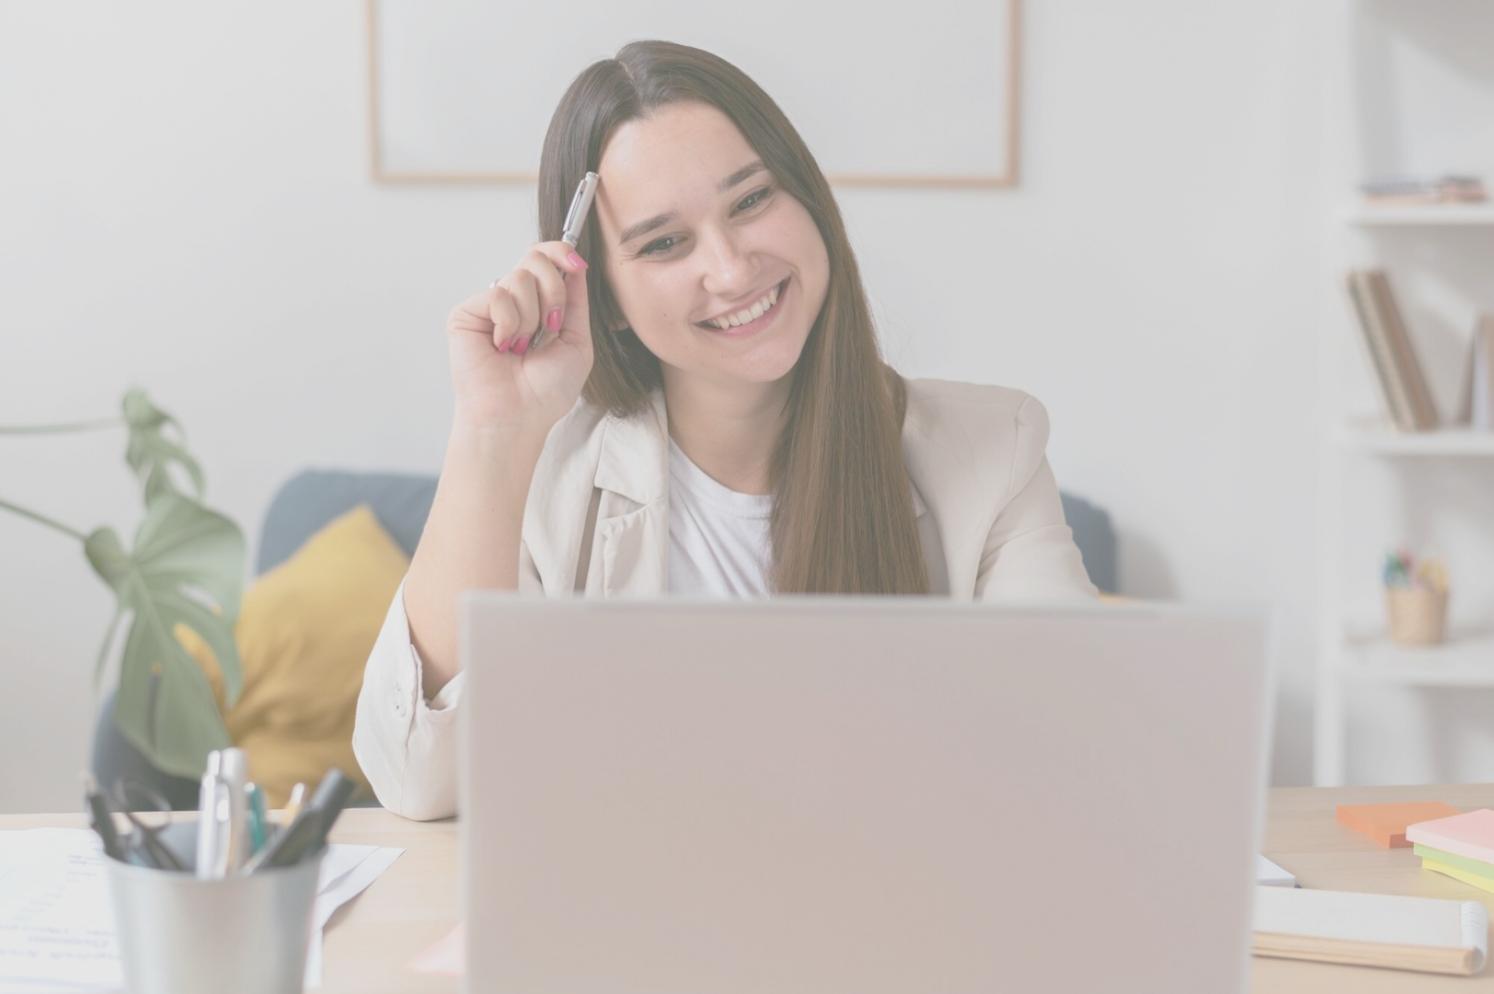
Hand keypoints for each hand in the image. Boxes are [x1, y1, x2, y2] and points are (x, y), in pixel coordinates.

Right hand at [445, 242, 594, 433]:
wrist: (519, 416)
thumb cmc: (546, 391)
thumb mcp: (577, 342)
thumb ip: (577, 301)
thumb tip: (574, 264)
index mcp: (539, 305)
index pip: (546, 259)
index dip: (560, 252)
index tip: (575, 263)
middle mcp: (514, 302)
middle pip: (535, 259)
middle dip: (553, 292)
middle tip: (549, 326)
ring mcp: (490, 306)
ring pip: (519, 278)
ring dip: (531, 318)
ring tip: (522, 347)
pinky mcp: (467, 313)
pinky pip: (498, 295)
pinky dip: (509, 324)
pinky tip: (502, 346)